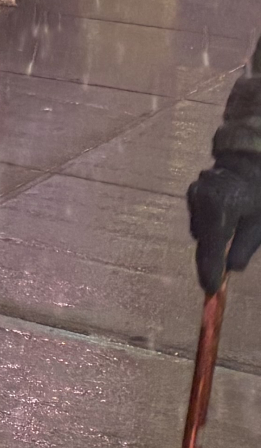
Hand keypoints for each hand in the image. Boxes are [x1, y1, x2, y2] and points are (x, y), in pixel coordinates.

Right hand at [187, 156, 260, 294]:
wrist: (251, 158)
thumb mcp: (260, 223)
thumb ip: (244, 246)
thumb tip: (231, 268)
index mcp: (219, 210)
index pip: (211, 248)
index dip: (210, 271)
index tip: (211, 289)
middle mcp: (201, 202)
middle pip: (204, 239)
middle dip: (211, 257)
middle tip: (218, 276)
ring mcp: (194, 195)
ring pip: (200, 228)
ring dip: (211, 240)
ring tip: (225, 246)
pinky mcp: (194, 192)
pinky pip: (199, 217)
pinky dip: (209, 227)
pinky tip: (223, 226)